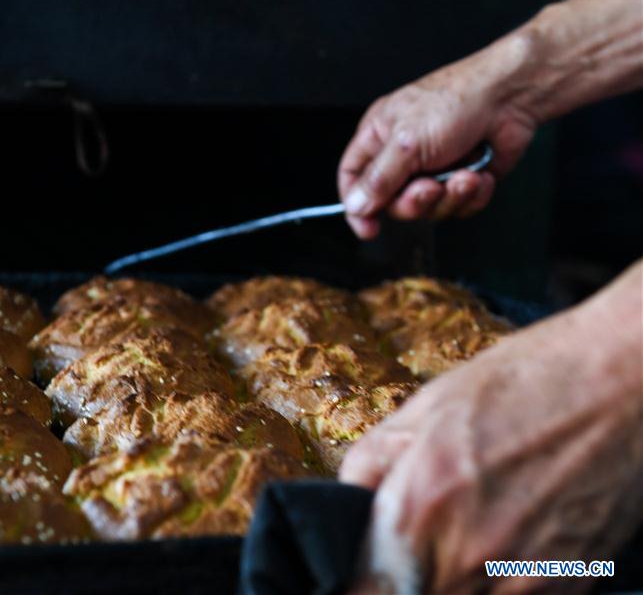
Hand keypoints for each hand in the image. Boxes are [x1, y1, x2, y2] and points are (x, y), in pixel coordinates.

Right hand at [337, 39, 537, 238]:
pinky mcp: (461, 180)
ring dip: (449, 197)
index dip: (356, 206)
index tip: (368, 228)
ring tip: (464, 175)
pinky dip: (472, 196)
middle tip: (430, 187)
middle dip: (414, 202)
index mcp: (378, 137)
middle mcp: (403, 156)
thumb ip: (378, 179)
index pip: (352, 178)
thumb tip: (355, 206)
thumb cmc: (457, 101)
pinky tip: (480, 175)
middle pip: (391, 203)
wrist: (511, 98)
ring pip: (427, 209)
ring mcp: (432, 170)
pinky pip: (457, 208)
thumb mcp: (407, 142)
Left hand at [339, 261, 642, 592]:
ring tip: (456, 542)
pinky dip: (495, 589)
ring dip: (446, 586)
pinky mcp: (569, 588)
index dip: (353, 584)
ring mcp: (523, 581)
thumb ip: (368, 466)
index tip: (358, 571)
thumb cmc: (522, 383)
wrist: (623, 383)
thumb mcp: (423, 407)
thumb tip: (342, 507)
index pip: (364, 592)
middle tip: (406, 552)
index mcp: (420, 506)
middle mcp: (468, 557)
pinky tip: (498, 547)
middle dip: (397, 584)